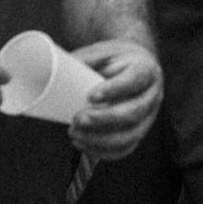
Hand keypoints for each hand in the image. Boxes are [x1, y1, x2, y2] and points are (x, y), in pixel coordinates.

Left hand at [68, 40, 161, 160]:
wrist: (132, 66)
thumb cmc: (111, 59)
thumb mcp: (100, 51)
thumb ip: (81, 60)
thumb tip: (49, 72)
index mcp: (146, 68)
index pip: (136, 79)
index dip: (115, 89)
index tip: (90, 96)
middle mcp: (153, 93)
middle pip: (134, 111)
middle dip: (104, 120)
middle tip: (77, 118)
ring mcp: (149, 115)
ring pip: (131, 135)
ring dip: (100, 139)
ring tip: (73, 133)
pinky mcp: (140, 131)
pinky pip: (126, 148)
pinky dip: (103, 152)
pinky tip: (83, 145)